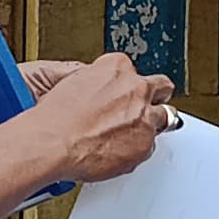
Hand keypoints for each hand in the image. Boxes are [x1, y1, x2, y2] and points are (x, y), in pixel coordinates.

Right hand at [17, 52, 174, 183]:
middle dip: (156, 95)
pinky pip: (148, 147)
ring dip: (150, 125)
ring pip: (163, 118)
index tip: (120, 91)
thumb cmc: (57, 116)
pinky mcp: (146, 144)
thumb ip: (96, 84)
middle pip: (161, 87)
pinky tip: (117, 152)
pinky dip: (136, 150)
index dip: (126, 83)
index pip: (131, 70)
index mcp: (117, 67)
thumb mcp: (72, 83)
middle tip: (144, 105)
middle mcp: (136, 89)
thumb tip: (98, 93)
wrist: (54, 142)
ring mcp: (144, 117)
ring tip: (131, 134)